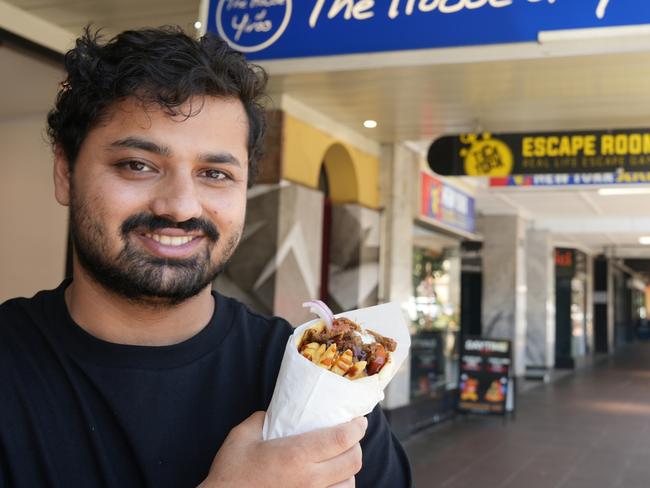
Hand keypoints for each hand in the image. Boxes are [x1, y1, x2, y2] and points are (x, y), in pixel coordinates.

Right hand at [198, 411, 366, 487]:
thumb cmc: (230, 473)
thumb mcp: (242, 436)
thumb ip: (263, 419)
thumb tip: (276, 413)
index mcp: (296, 455)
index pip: (342, 439)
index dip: (357, 427)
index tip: (359, 420)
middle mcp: (309, 479)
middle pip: (352, 461)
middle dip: (356, 446)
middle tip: (350, 436)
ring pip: (348, 484)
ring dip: (348, 470)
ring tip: (339, 460)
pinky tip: (330, 481)